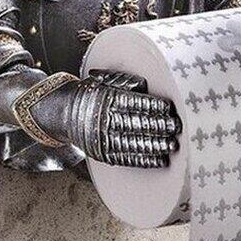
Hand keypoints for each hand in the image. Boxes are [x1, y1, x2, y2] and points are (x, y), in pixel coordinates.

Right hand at [30, 69, 180, 167]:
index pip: (133, 103)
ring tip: (172, 145)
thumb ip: (123, 82)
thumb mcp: (103, 81)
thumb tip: (144, 85)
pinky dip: (143, 160)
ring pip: (133, 143)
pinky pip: (125, 158)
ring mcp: (102, 138)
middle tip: (176, 127)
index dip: (152, 106)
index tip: (168, 108)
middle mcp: (104, 119)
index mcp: (106, 99)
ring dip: (155, 146)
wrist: (63, 112)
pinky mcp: (102, 153)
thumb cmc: (91, 93)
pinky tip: (158, 159)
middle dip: (158, 126)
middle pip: (136, 124)